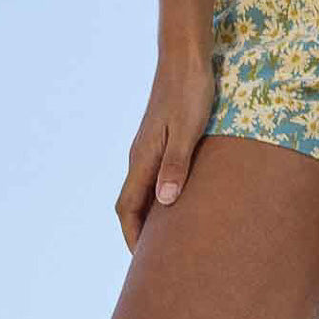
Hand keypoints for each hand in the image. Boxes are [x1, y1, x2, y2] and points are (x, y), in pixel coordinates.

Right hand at [114, 48, 215, 252]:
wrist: (186, 55)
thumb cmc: (190, 91)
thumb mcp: (188, 129)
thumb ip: (176, 164)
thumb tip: (166, 203)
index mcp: (143, 157)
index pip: (128, 207)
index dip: (133, 236)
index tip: (144, 262)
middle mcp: (141, 154)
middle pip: (132, 201)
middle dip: (140, 231)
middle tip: (158, 259)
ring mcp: (150, 143)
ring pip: (143, 187)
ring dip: (152, 213)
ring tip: (171, 235)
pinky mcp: (162, 134)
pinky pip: (154, 173)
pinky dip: (161, 193)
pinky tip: (181, 196)